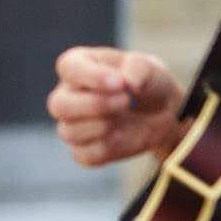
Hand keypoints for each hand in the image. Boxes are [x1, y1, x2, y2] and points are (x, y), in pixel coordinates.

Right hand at [48, 47, 185, 166]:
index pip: (69, 68)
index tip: (120, 83)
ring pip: (69, 132)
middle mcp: (68, 94)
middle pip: (59, 105)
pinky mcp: (83, 150)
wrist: (160, 113)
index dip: (91, 76)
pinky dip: (106, 147)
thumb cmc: (147, 82)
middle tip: (126, 101)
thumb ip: (139, 69)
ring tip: (126, 116)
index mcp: (78, 65)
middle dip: (94, 105)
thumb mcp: (149, 68)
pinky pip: (85, 154)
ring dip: (101, 126)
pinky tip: (123, 135)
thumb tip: (128, 82)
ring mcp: (72, 124)